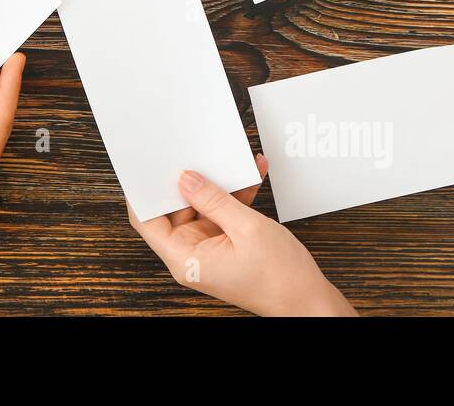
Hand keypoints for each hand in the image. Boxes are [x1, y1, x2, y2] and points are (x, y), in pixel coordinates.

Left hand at [129, 155, 354, 315]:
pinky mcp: (225, 246)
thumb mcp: (246, 227)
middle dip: (187, 181)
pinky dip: (234, 196)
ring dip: (217, 186)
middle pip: (175, 210)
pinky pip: (222, 214)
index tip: (148, 164)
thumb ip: (213, 200)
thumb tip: (186, 178)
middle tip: (194, 152)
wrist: (309, 301)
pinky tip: (250, 175)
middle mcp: (192, 255)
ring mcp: (209, 250)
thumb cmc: (280, 277)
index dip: (144, 191)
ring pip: (202, 208)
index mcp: (185, 258)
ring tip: (229, 160)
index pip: (147, 220)